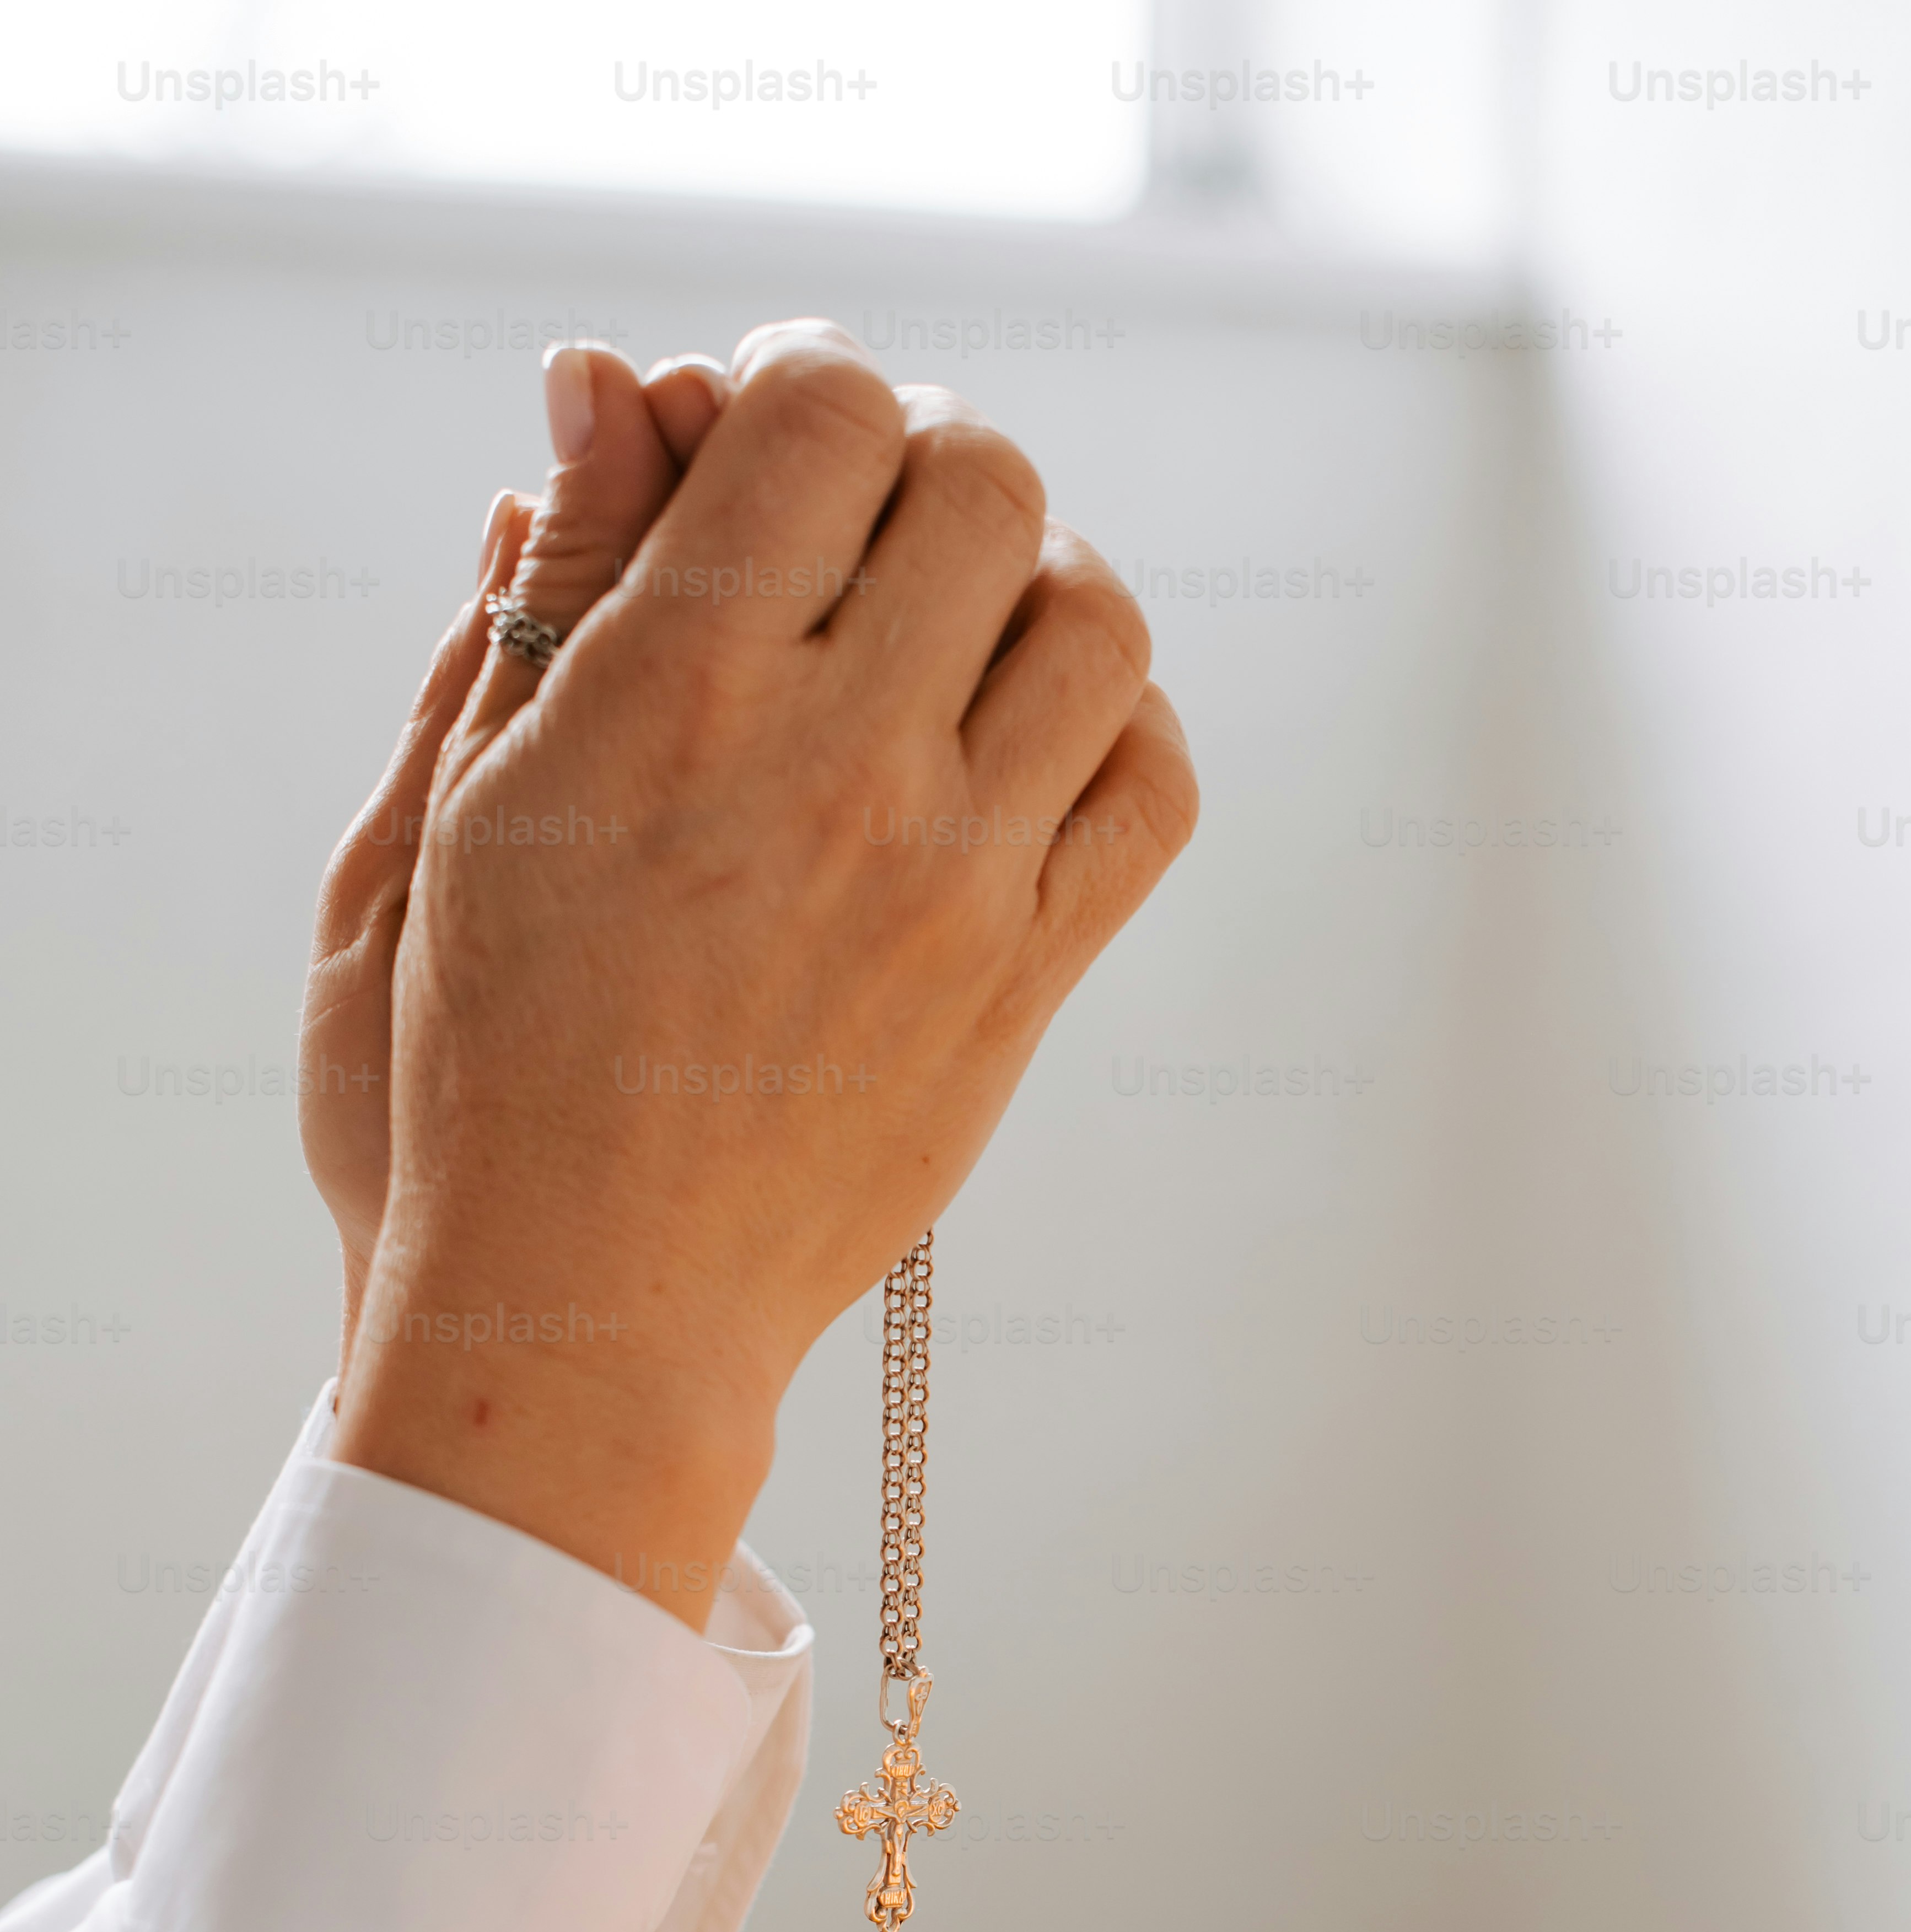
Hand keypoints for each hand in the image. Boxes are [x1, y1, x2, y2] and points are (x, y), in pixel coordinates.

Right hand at [336, 323, 1197, 1618]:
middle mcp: (834, 770)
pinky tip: (1037, 740)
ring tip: (971, 622)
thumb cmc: (498, 1045)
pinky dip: (1122, 726)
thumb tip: (614, 376)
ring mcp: (953, 881)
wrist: (595, 1298)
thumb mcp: (481, 793)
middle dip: (932, 459)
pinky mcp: (1023, 981)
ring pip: (1097, 619)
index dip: (808, 380)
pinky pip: (1151, 791)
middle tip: (878, 519)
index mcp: (674, 697)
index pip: (824, 412)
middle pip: (983, 483)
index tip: (776, 437)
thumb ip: (566, 576)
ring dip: (1046, 579)